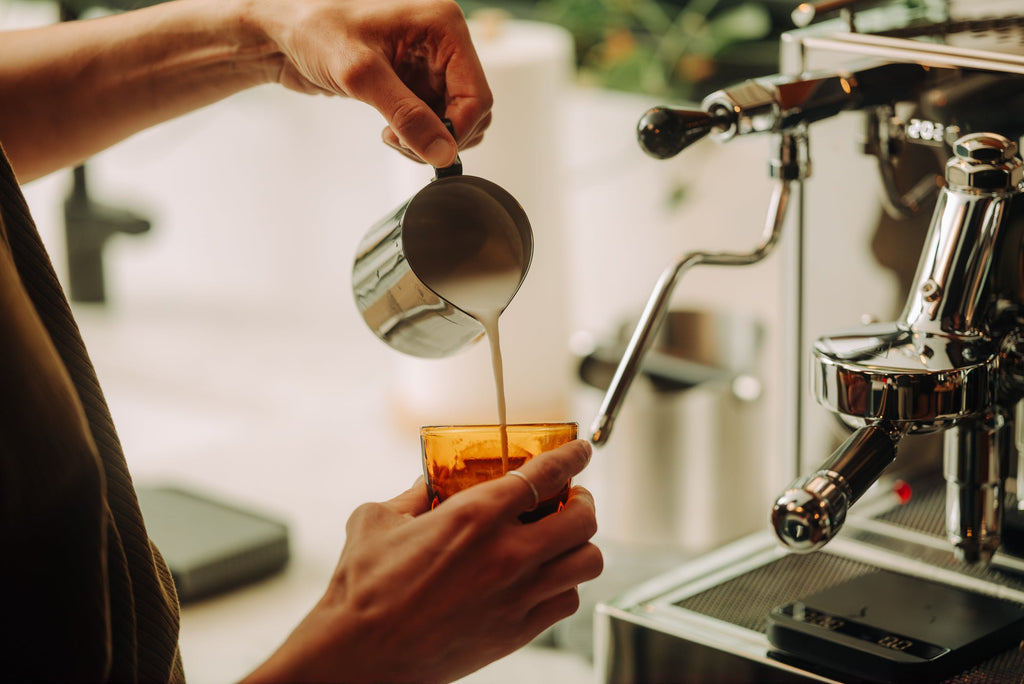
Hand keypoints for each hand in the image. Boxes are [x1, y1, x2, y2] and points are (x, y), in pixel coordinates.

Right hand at [243, 439, 600, 683]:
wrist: (359, 657)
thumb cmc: (362, 591)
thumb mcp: (377, 521)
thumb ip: (410, 496)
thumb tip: (426, 486)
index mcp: (475, 516)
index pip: (547, 474)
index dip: (572, 456)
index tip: (581, 451)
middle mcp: (507, 554)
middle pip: (583, 519)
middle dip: (583, 502)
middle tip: (570, 499)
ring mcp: (517, 595)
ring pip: (587, 562)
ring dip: (580, 545)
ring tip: (563, 540)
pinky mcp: (517, 632)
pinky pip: (567, 601)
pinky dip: (565, 585)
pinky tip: (545, 579)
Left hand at [253, 0, 492, 166]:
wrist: (281, 37)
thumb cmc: (315, 33)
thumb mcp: (362, 75)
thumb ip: (407, 115)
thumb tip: (443, 153)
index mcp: (443, 26)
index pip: (477, 94)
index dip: (457, 130)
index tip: (425, 148)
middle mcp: (443, 43)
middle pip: (471, 109)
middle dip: (442, 135)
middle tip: (401, 140)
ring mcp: (430, 65)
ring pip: (454, 120)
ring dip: (429, 139)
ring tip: (391, 135)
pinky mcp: (414, 83)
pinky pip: (434, 121)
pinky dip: (417, 136)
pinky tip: (389, 130)